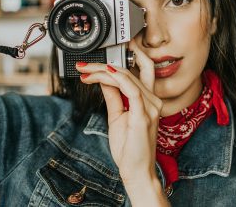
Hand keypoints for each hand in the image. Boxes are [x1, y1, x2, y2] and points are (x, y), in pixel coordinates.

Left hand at [76, 40, 168, 204]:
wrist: (136, 171)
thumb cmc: (129, 147)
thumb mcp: (117, 116)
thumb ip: (113, 96)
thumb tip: (104, 79)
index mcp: (148, 100)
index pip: (134, 72)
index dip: (114, 64)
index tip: (90, 66)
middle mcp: (152, 100)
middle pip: (128, 72)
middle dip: (103, 65)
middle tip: (83, 65)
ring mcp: (150, 107)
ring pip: (127, 78)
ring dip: (103, 71)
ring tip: (86, 72)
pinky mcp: (144, 116)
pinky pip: (132, 90)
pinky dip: (118, 79)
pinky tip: (104, 73)